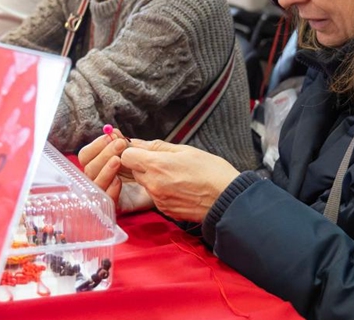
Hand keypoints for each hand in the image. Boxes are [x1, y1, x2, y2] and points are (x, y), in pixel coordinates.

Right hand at [78, 130, 153, 212]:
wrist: (170, 184)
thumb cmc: (153, 166)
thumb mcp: (139, 151)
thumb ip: (124, 142)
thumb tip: (113, 132)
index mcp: (102, 163)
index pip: (86, 155)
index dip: (96, 146)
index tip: (110, 136)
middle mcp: (101, 177)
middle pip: (88, 168)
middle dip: (103, 154)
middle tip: (120, 145)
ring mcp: (108, 192)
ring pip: (94, 183)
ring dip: (105, 169)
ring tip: (118, 161)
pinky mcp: (117, 205)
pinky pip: (106, 199)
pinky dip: (110, 189)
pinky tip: (118, 181)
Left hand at [120, 139, 239, 222]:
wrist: (227, 199)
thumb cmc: (211, 171)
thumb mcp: (185, 150)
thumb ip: (157, 146)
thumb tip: (137, 142)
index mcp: (157, 166)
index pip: (126, 156)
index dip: (133, 151)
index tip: (143, 151)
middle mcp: (153, 184)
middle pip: (134, 171)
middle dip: (143, 165)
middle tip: (164, 162)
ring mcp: (159, 200)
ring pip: (145, 184)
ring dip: (153, 178)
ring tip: (175, 175)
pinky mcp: (165, 210)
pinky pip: (155, 197)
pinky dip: (162, 191)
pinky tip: (179, 187)